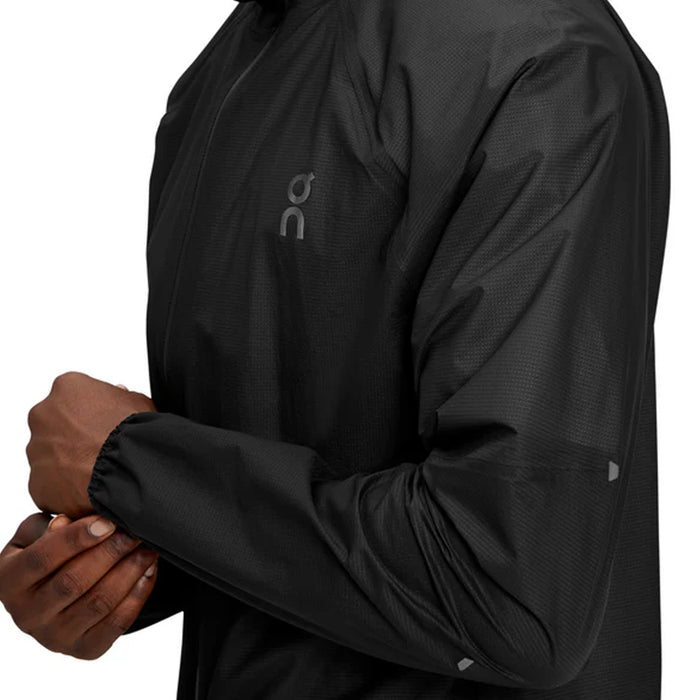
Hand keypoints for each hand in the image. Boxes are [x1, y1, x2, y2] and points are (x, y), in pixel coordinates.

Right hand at [0, 512, 158, 659]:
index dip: (76, 539)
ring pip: (99, 602)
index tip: (107, 522)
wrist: (51, 593)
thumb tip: (65, 524)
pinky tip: (148, 570)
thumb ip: (47, 527)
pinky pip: (117, 623)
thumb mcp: (35, 535)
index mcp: (9, 581)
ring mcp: (55, 637)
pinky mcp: (84, 649)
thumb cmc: (46, 554)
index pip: (42, 559)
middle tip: (135, 532)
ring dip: (130, 571)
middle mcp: (27, 615)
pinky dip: (138, 594)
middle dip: (111, 552)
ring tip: (147, 548)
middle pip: (74, 581)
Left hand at [26, 371, 155, 517]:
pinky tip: (88, 485)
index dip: (92, 410)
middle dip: (73, 434)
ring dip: (68, 460)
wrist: (129, 467)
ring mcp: (36, 450)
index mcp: (67, 387)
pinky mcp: (37, 482)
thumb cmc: (133, 432)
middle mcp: (43, 415)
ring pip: (49, 455)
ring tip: (96, 468)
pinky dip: (65, 486)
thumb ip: (120, 398)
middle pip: (54, 423)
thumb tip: (118, 400)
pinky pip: (48, 484)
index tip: (103, 420)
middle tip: (98, 445)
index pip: (73, 395)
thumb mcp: (137, 401)